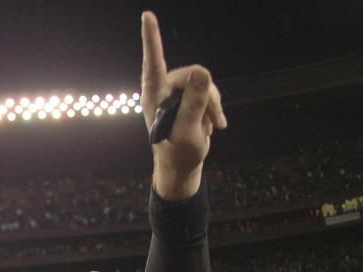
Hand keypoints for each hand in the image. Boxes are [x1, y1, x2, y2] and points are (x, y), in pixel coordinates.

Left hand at [140, 11, 225, 198]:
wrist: (182, 165)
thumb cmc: (179, 151)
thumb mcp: (188, 130)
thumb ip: (195, 102)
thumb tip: (201, 72)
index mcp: (154, 95)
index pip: (153, 62)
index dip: (152, 38)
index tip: (147, 15)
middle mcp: (163, 88)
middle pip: (193, 75)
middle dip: (208, 96)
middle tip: (215, 122)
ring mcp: (175, 91)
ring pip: (205, 82)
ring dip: (213, 104)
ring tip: (213, 126)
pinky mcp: (187, 96)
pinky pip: (208, 89)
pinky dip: (214, 106)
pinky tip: (213, 124)